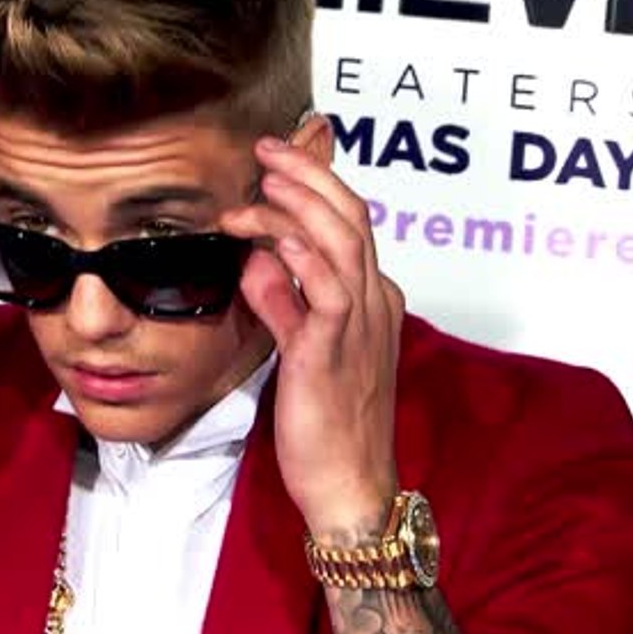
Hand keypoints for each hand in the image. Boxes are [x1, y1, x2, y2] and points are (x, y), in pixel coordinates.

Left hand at [220, 135, 404, 539]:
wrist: (349, 483)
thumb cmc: (327, 421)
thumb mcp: (301, 347)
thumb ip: (283, 301)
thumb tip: (258, 261)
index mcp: (372, 299)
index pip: (349, 223)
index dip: (314, 185)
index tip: (275, 164)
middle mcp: (374, 303)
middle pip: (351, 215)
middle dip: (308, 172)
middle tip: (265, 150)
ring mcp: (359, 325)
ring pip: (341, 240)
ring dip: (298, 202)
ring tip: (260, 181)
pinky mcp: (332, 353)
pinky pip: (327, 292)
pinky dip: (303, 257)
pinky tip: (276, 239)